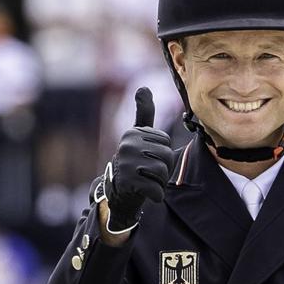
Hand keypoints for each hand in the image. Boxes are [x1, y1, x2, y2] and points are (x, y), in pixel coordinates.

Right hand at [101, 87, 175, 233]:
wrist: (117, 191)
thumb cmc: (133, 161)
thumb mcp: (138, 136)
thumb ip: (144, 113)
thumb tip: (143, 87)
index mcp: (133, 133)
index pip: (166, 142)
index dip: (163, 154)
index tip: (148, 158)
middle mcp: (127, 145)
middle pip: (166, 156)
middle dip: (163, 169)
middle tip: (148, 173)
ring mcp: (126, 163)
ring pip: (162, 172)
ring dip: (160, 182)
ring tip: (147, 182)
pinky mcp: (128, 182)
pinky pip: (156, 189)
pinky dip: (156, 195)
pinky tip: (148, 194)